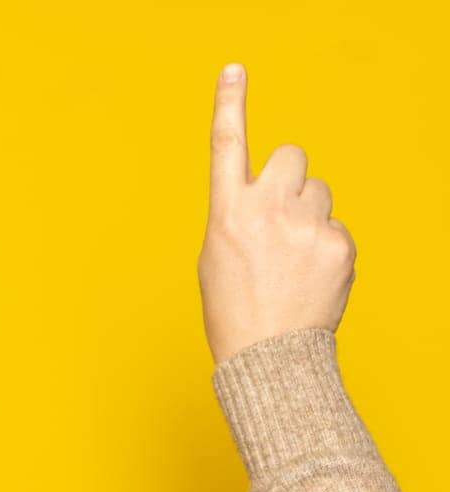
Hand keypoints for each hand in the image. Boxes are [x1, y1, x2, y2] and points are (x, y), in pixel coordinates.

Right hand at [197, 63, 355, 364]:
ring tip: (293, 256)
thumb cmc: (234, 309)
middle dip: (290, 174)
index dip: (230, 104)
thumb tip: (273, 194)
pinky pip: (335, 226)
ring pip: (319, 190)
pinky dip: (324, 246)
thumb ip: (241, 213)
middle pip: (292, 155)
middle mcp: (267, 212)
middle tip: (281, 209)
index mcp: (226, 214)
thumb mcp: (217, 255)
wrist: (269, 357)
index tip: (233, 70)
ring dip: (309, 212)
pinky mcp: (337, 244)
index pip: (226, 146)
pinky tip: (309, 276)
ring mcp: (306, 226)